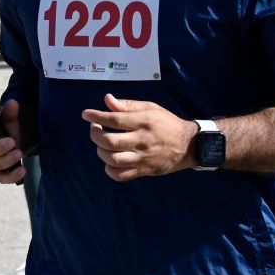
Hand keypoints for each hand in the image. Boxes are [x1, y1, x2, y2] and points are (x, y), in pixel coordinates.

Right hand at [0, 98, 31, 183]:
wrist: (15, 139)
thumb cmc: (6, 126)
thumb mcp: (8, 117)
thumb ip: (10, 111)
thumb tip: (13, 103)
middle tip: (13, 142)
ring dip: (7, 160)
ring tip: (20, 153)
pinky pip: (1, 178)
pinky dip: (12, 176)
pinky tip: (23, 170)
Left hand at [82, 94, 197, 181]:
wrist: (188, 145)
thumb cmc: (166, 123)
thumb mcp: (150, 108)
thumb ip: (127, 105)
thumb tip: (107, 99)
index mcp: (144, 122)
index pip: (115, 120)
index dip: (96, 117)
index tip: (86, 114)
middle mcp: (142, 141)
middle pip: (110, 142)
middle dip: (95, 135)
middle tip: (95, 129)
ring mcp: (142, 158)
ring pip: (113, 159)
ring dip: (101, 151)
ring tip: (102, 144)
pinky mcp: (144, 171)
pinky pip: (120, 175)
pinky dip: (109, 169)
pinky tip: (110, 160)